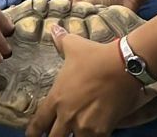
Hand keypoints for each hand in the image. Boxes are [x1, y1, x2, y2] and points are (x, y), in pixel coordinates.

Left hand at [26, 26, 148, 136]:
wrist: (123, 66)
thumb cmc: (96, 56)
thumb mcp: (75, 47)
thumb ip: (61, 41)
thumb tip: (53, 29)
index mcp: (56, 98)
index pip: (38, 123)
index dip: (34, 132)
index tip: (33, 135)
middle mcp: (66, 115)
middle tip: (54, 136)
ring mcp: (83, 125)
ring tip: (76, 134)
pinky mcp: (101, 130)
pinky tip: (94, 134)